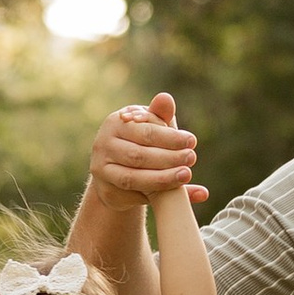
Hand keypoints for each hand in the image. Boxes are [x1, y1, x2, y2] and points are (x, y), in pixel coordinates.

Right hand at [91, 91, 205, 204]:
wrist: (117, 170)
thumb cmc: (140, 141)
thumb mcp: (150, 126)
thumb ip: (159, 115)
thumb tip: (166, 98)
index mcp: (115, 123)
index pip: (145, 131)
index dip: (169, 137)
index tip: (191, 141)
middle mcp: (103, 145)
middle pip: (138, 155)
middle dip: (168, 158)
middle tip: (191, 158)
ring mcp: (101, 170)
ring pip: (133, 178)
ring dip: (162, 178)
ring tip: (186, 175)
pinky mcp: (106, 191)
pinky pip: (132, 195)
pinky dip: (155, 195)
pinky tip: (175, 196)